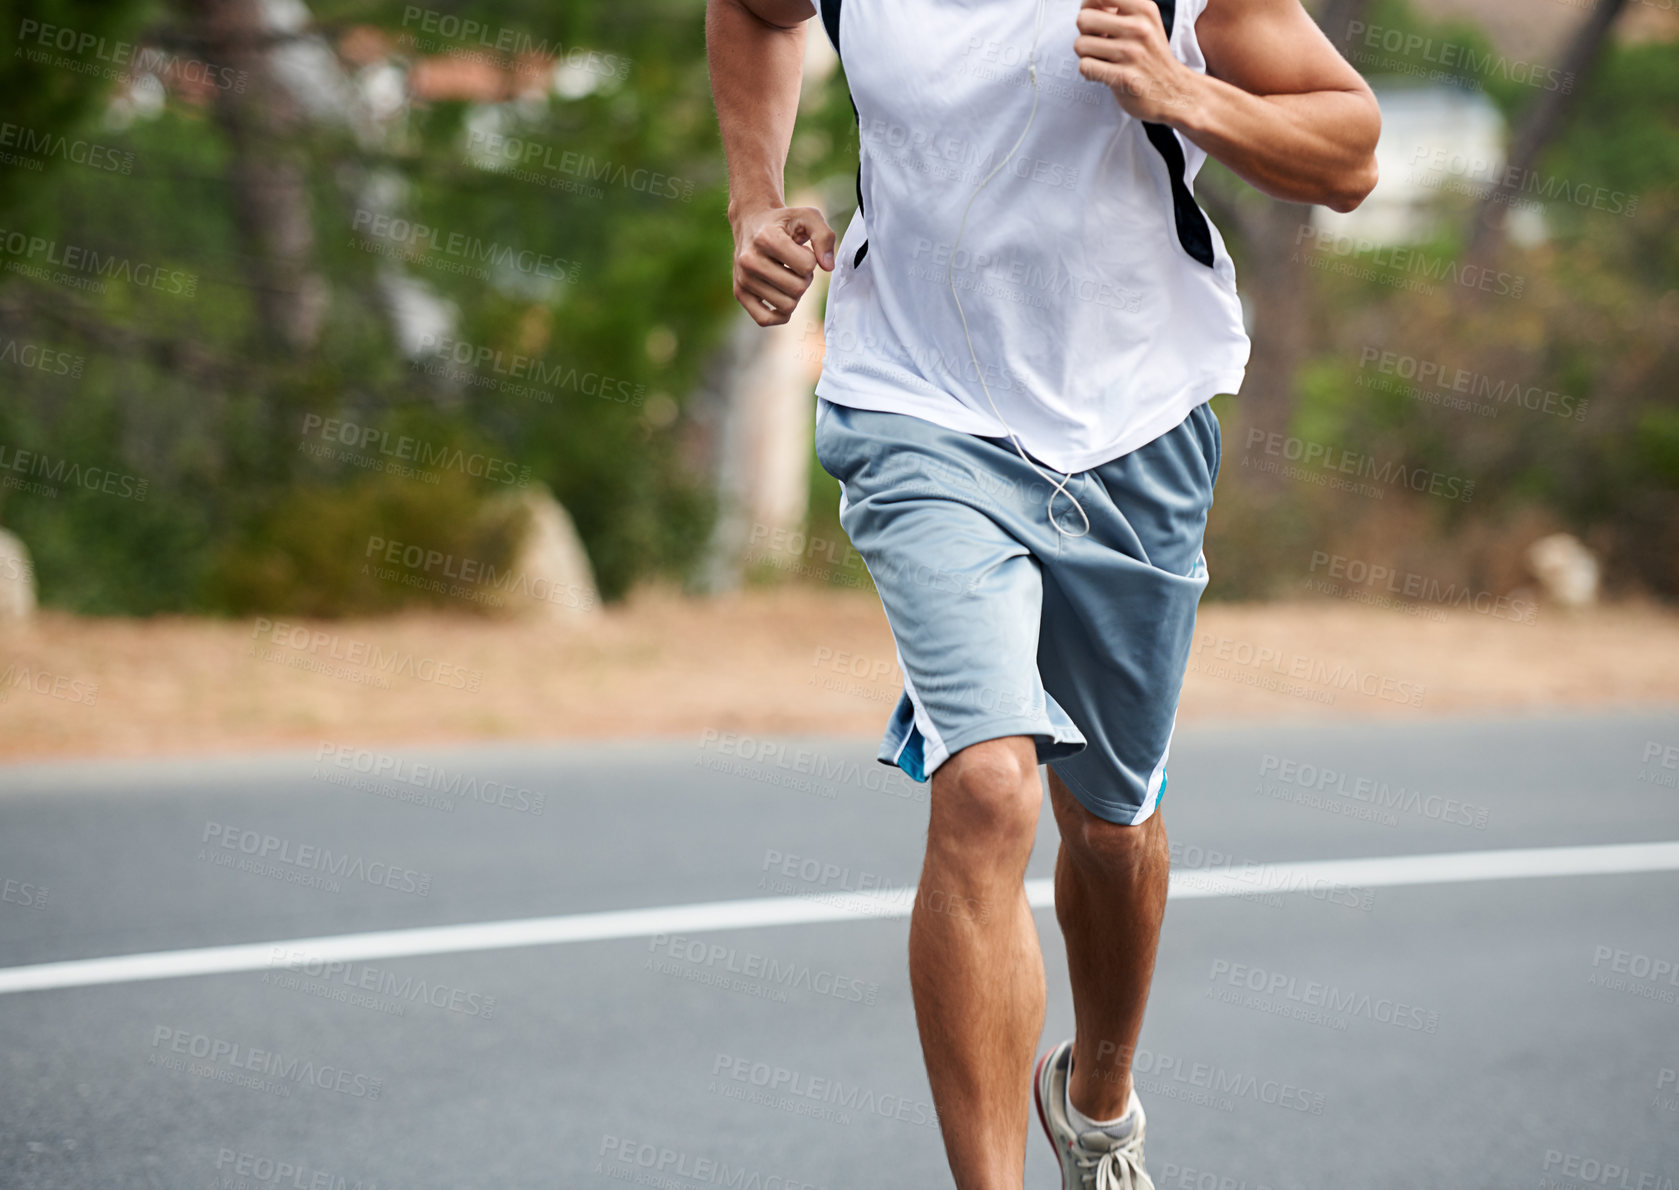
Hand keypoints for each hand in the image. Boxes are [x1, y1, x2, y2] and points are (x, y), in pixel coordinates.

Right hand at [728, 204, 835, 326]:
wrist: (752, 223)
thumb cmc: (784, 222)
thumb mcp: (808, 217)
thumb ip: (824, 237)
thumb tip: (828, 267)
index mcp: (766, 238)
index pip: (807, 266)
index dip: (812, 260)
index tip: (801, 250)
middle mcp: (750, 260)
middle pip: (798, 289)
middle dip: (804, 278)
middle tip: (795, 266)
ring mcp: (743, 279)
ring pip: (787, 306)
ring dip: (794, 294)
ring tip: (787, 275)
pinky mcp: (740, 294)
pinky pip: (765, 320)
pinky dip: (780, 314)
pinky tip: (782, 297)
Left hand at [1074, 0, 1198, 124]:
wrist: (1174, 92)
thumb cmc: (1150, 56)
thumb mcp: (1144, 22)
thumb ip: (1116, 10)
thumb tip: (1087, 7)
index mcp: (1144, 9)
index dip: (1088, 7)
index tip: (1098, 21)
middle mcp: (1139, 28)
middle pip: (1083, 19)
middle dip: (1085, 33)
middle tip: (1100, 44)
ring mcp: (1132, 53)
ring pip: (1080, 45)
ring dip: (1086, 55)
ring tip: (1103, 60)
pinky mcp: (1124, 78)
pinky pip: (1085, 67)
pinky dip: (1089, 72)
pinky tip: (1104, 74)